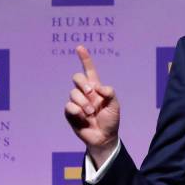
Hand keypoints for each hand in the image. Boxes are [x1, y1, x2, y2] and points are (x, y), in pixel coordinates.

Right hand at [64, 45, 119, 167]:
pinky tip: (83, 117)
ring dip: (84, 103)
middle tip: (91, 93)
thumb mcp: (115, 105)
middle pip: (77, 77)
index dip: (85, 59)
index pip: (90, 70)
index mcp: (97, 88)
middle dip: (83, 83)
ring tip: (91, 113)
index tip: (80, 48)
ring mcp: (77, 102)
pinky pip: (69, 106)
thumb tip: (98, 87)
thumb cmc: (111, 120)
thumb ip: (110, 93)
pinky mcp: (70, 113)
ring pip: (73, 93)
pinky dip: (77, 111)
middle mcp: (85, 93)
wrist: (104, 137)